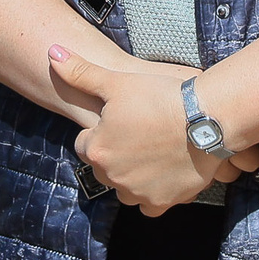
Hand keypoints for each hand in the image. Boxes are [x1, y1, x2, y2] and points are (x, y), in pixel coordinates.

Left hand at [49, 47, 258, 215]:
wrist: (206, 118)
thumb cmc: (158, 96)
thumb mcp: (116, 81)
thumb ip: (80, 72)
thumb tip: (52, 52)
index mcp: (96, 149)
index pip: (83, 146)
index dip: (99, 132)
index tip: (118, 122)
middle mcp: (112, 176)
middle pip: (103, 169)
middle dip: (113, 156)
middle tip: (136, 136)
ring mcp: (138, 192)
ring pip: (123, 190)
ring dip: (130, 177)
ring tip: (148, 154)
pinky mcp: (163, 202)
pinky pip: (148, 207)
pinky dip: (151, 195)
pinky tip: (160, 175)